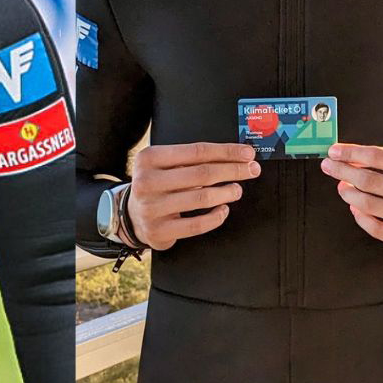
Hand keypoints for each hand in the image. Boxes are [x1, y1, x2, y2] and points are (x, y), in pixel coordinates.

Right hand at [128, 142, 260, 250]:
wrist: (131, 215)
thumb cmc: (157, 184)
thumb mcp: (164, 164)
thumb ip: (192, 159)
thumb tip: (236, 156)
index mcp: (149, 158)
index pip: (197, 152)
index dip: (226, 152)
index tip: (247, 154)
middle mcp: (147, 182)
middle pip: (202, 174)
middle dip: (233, 171)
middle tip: (251, 170)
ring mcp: (152, 208)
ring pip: (201, 198)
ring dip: (227, 192)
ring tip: (237, 189)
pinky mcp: (159, 231)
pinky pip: (197, 225)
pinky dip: (216, 217)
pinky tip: (223, 209)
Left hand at [320, 143, 382, 252]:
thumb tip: (358, 155)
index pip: (378, 158)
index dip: (351, 153)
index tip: (335, 151)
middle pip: (369, 181)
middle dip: (343, 172)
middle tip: (329, 166)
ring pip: (369, 205)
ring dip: (348, 194)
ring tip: (342, 186)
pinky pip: (377, 228)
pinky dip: (361, 217)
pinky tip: (355, 208)